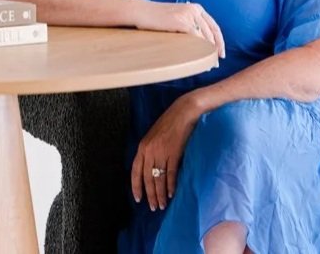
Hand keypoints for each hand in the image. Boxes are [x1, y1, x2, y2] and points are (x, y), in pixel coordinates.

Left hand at [130, 96, 199, 211]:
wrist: (183, 112)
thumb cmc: (170, 123)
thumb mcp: (154, 136)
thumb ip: (150, 151)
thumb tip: (150, 168)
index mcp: (142, 147)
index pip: (135, 171)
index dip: (136, 186)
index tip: (138, 198)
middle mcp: (149, 151)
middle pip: (147, 178)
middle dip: (150, 194)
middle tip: (154, 207)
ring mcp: (161, 152)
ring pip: (159, 179)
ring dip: (160, 194)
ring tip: (162, 205)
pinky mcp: (174, 153)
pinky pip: (171, 173)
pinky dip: (171, 185)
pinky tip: (171, 194)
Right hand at [135, 1, 224, 57]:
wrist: (141, 11)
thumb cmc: (155, 17)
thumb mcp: (176, 17)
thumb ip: (188, 24)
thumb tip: (197, 40)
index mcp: (196, 8)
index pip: (214, 26)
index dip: (219, 40)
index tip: (220, 52)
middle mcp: (194, 9)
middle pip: (212, 32)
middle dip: (216, 48)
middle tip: (217, 61)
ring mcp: (188, 15)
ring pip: (206, 36)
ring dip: (210, 51)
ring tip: (209, 63)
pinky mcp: (181, 22)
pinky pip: (196, 37)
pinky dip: (201, 49)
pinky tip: (201, 58)